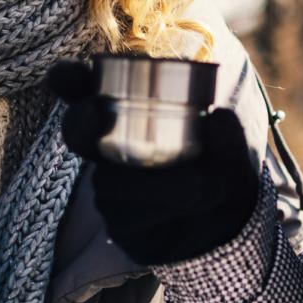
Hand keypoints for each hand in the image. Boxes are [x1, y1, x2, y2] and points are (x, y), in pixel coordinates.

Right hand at [48, 59, 259, 265]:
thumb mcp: (237, 148)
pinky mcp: (118, 221)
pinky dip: (165, 209)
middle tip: (98, 114)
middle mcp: (111, 143)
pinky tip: (193, 208)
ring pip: (108, 180)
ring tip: (208, 186)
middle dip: (80, 121)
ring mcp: (110, 183)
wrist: (232, 225)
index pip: (86, 89)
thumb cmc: (223, 167)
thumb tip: (218, 116)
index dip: (68, 79)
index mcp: (130, 107)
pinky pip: (127, 215)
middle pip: (76, 131)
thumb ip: (230, 134)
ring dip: (155, 183)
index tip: (65, 77)